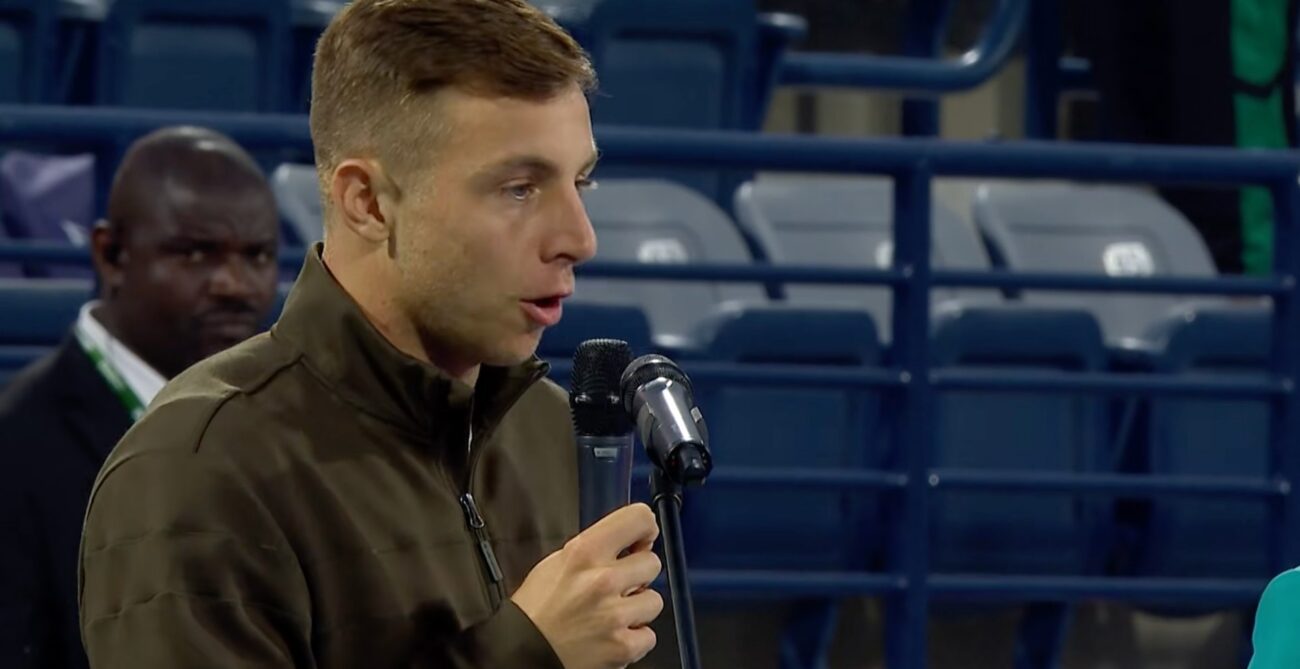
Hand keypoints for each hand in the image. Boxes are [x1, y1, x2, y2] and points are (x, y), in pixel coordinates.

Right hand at [512, 503, 663, 668]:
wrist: (522, 651)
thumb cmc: (536, 608)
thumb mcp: (558, 561)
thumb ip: (595, 548)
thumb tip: (631, 543)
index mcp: (584, 552)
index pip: (639, 519)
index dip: (645, 528)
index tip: (642, 538)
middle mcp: (603, 579)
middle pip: (652, 562)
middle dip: (638, 574)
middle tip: (619, 585)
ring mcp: (615, 614)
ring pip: (655, 600)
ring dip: (638, 608)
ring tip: (613, 613)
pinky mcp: (622, 646)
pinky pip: (649, 636)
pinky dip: (634, 639)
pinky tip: (613, 635)